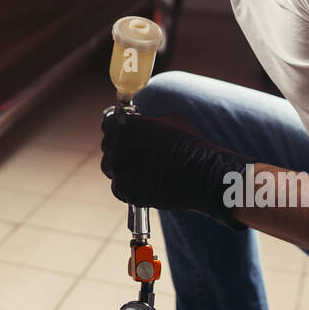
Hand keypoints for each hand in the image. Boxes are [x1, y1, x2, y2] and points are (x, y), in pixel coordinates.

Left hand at [100, 107, 257, 229]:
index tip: (125, 135)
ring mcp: (118, 168)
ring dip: (121, 168)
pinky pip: (118, 188)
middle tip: (136, 155)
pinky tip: (144, 185)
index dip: (118, 129)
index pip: (109, 124)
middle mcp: (116, 144)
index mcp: (125, 124)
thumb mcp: (171, 119)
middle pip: (108, 146)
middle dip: (120, 149)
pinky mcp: (123, 189)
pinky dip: (128, 188)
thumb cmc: (190, 144)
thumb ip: (151, 120)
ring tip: (140, 171)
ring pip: (110, 168)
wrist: (201, 173)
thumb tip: (148, 120)